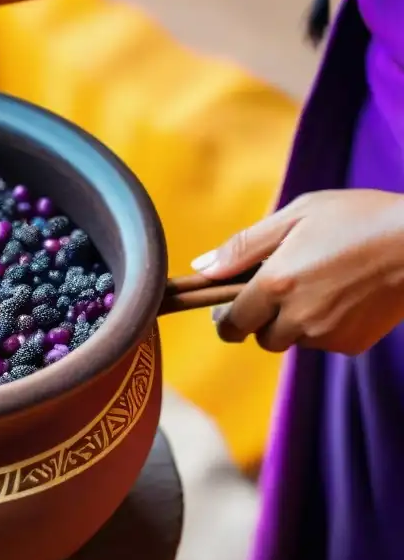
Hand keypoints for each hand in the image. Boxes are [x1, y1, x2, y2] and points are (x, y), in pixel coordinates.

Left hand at [190, 189, 403, 355]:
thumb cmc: (359, 218)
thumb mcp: (296, 215)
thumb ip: (243, 246)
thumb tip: (201, 267)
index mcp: (276, 284)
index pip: (231, 323)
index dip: (226, 317)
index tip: (229, 306)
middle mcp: (298, 317)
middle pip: (261, 337)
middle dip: (263, 319)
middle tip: (281, 289)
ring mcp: (327, 335)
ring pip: (293, 340)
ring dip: (294, 322)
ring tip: (319, 285)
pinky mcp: (353, 344)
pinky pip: (324, 343)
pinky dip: (325, 327)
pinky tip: (344, 297)